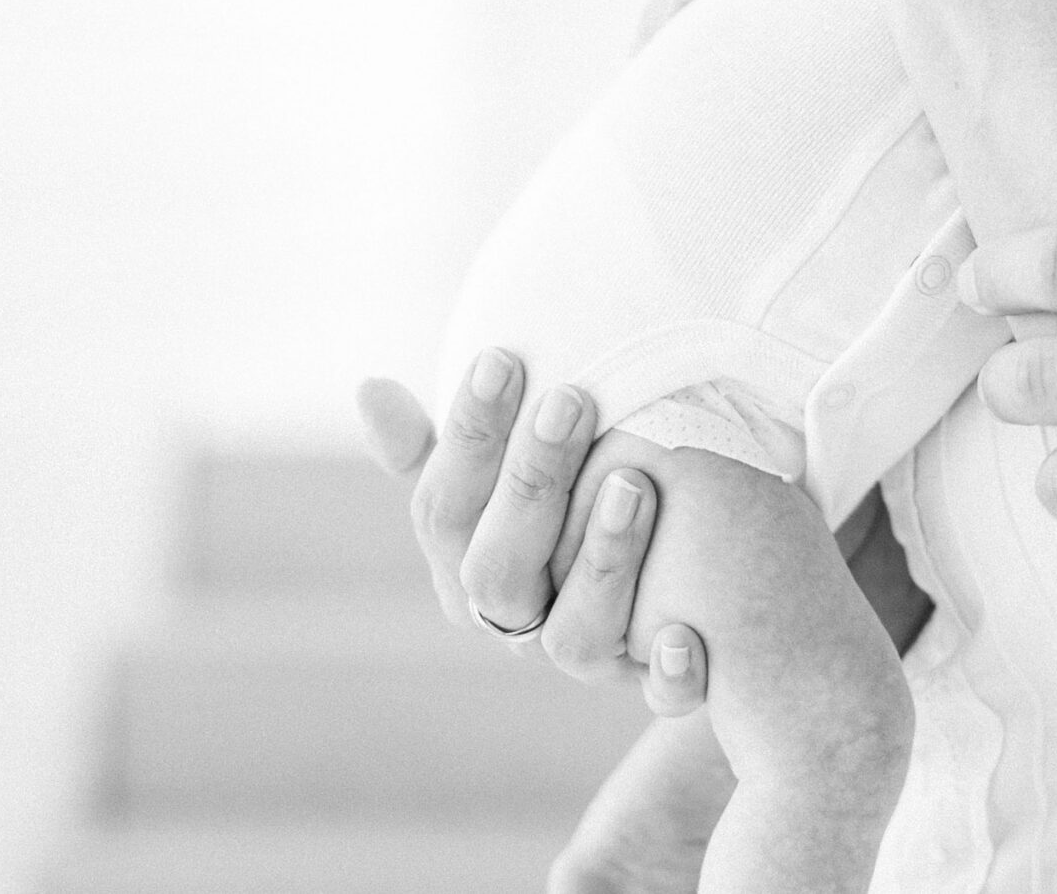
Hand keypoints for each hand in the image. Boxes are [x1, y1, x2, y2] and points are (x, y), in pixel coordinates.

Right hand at [355, 365, 708, 713]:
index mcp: (466, 569)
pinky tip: (687, 634)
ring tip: (632, 479)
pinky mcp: (660, 688)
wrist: (678, 588)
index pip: (443, 509)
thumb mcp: (501, 482)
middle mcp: (517, 625)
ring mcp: (587, 662)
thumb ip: (445, 447)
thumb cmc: (568, 510)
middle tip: (571, 398)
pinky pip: (661, 699)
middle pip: (501, 569)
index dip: (469, 436)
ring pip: (575, 635)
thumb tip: (368, 388)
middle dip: (531, 482)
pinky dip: (672, 676)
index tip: (501, 357)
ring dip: (601, 559)